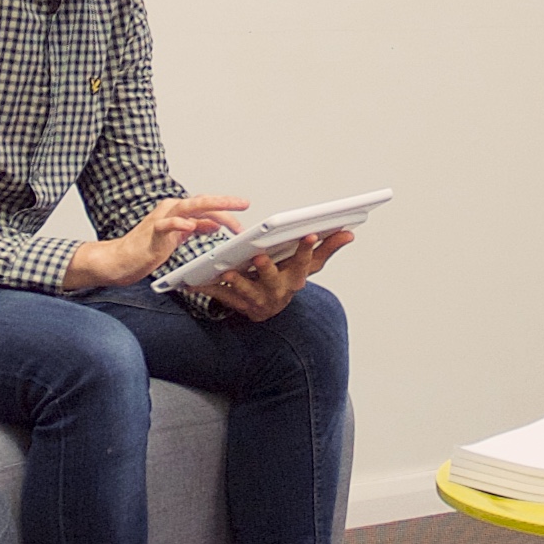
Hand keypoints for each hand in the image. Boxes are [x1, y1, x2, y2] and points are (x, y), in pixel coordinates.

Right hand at [68, 195, 244, 293]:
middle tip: (244, 204)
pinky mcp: (153, 232)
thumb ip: (196, 228)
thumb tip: (215, 224)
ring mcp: (162, 219)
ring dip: (211, 208)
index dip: (226, 209)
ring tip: (229, 211)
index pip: (206, 206)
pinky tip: (191, 226)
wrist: (122, 259)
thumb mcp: (178, 237)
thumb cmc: (147, 248)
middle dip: (225, 202)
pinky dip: (180, 224)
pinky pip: (167, 224)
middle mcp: (171, 209)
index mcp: (178, 211)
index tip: (243, 213)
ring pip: (189, 207)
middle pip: (202, 201)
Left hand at [192, 226, 349, 321]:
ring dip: (237, 283)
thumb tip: (350, 232)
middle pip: (274, 281)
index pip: (304, 263)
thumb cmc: (288, 279)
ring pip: (246, 293)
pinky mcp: (236, 304)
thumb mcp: (308, 266)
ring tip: (227, 271)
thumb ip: (327, 248)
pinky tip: (193, 281)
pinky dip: (207, 289)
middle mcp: (278, 292)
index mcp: (296, 279)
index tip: (308, 233)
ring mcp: (257, 301)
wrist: (268, 310)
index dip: (307, 249)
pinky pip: (220, 297)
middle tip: (260, 257)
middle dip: (267, 270)